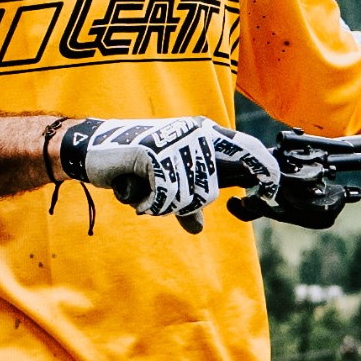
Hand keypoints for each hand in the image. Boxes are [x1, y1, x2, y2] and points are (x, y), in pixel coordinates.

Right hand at [50, 115, 280, 224]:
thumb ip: (184, 201)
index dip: (266, 173)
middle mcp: (196, 134)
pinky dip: (144, 202)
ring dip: (157, 204)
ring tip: (138, 187)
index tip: (270, 195)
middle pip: (206, 193)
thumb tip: (198, 225)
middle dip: (177, 203)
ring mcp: (175, 143)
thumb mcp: (163, 182)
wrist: (90, 149)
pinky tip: (130, 186)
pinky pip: (162, 199)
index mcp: (205, 136)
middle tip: (152, 193)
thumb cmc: (130, 164)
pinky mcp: (154, 153)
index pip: (249, 150)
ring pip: (184, 199)